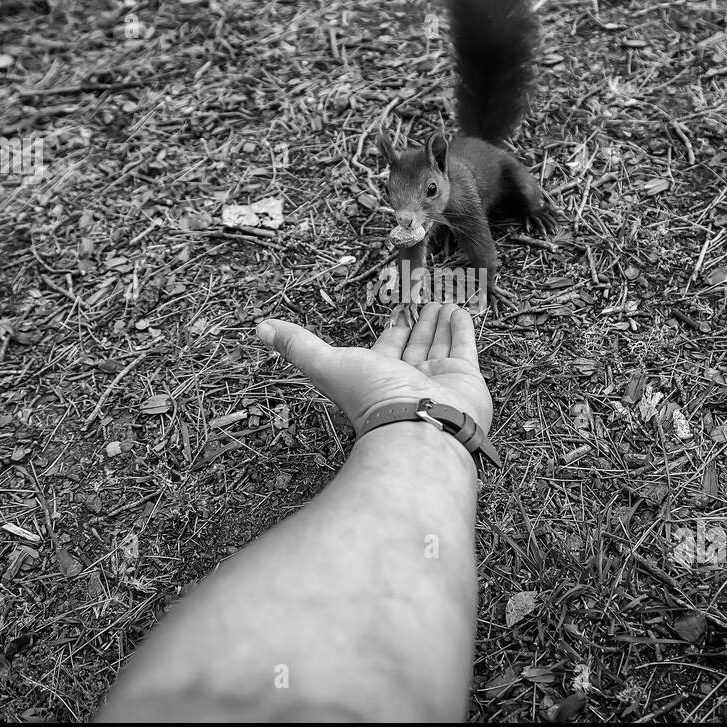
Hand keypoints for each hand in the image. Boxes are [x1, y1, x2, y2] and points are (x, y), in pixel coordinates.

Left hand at [255, 302, 491, 433]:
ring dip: (439, 322)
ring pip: (439, 344)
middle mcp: (410, 379)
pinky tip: (458, 310)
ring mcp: (439, 381)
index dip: (393, 326)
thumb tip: (260, 329)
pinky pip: (464, 348)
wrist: (419, 428)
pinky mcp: (466, 380)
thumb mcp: (327, 364)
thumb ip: (298, 345)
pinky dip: (461, 329)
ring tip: (444, 300)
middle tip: (425, 299)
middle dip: (419, 322)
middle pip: (415, 344)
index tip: (399, 306)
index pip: (388, 344)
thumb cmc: (372, 400)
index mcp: (379, 376)